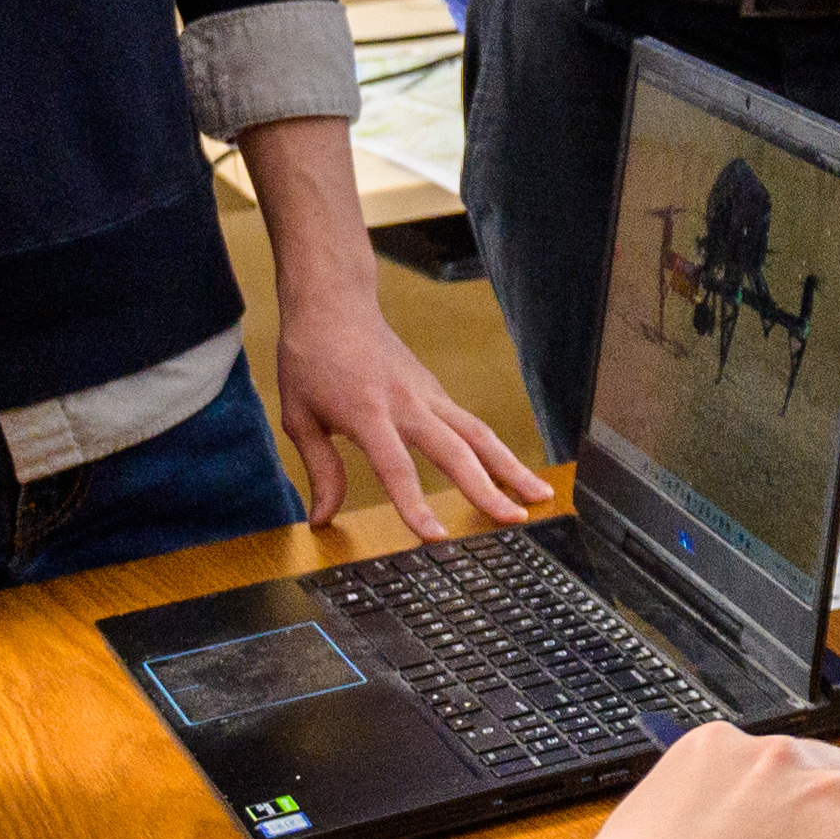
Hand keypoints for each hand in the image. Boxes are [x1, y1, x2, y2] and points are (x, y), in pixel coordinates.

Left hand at [241, 115, 555, 538]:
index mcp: (367, 412)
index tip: (435, 538)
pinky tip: (511, 474)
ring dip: (511, 467)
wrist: (333, 301)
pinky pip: (470, 424)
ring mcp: (427, 394)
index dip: (415, 505)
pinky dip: (494, 451)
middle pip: (456, 451)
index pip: (396, 467)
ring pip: (478, 434)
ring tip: (540, 496)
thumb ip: (320, 468)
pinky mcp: (435, 390)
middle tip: (515, 521)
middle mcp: (407, 402)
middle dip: (488, 489)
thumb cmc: (310, 356)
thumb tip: (322, 517)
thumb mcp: (299, 416)